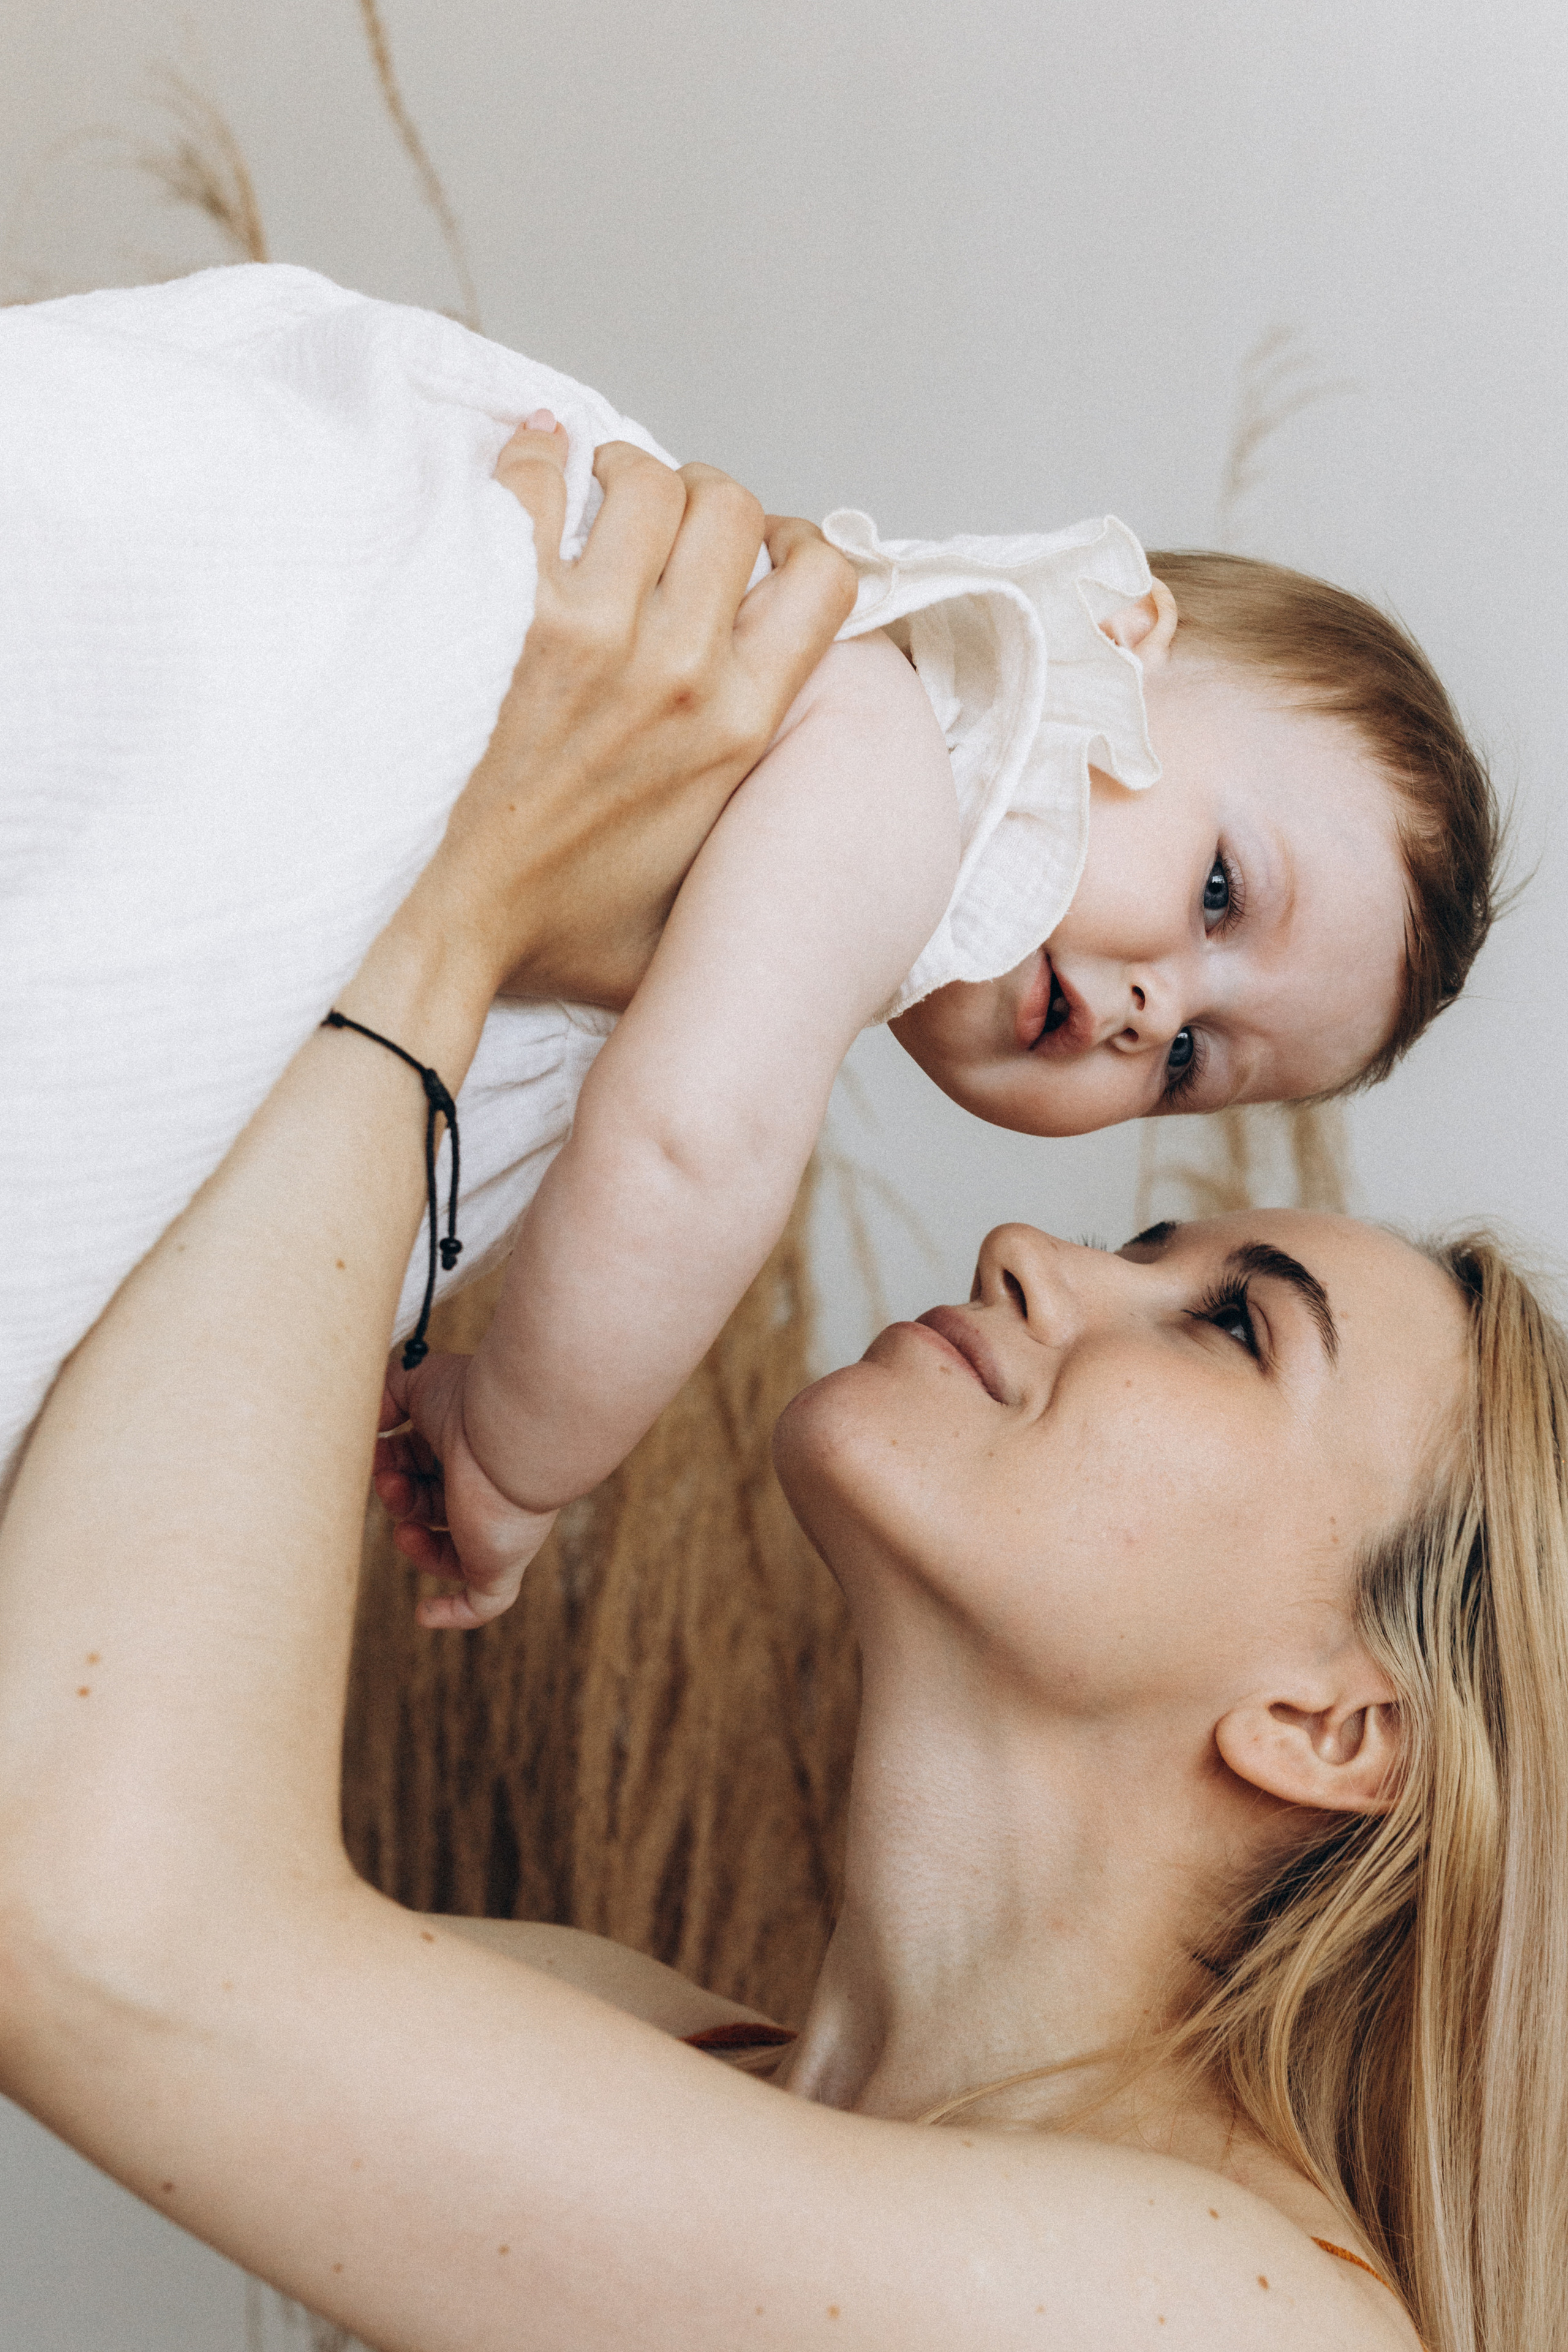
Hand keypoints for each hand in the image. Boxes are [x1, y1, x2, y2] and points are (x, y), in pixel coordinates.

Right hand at [373, 1351, 556, 1629]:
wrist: (516, 1433)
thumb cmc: (473, 1401)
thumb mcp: (415, 1382)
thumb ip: (387, 1393)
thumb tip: (369, 1424)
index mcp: (468, 1448)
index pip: (423, 1467)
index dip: (391, 1464)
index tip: (375, 1449)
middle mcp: (485, 1489)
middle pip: (430, 1507)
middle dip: (399, 1497)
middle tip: (390, 1480)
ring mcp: (495, 1529)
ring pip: (447, 1552)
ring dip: (413, 1543)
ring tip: (406, 1522)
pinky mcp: (501, 1563)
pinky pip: (484, 1602)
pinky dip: (453, 1613)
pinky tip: (425, 1615)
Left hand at [406, 415, 857, 1007]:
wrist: (443, 927)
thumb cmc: (548, 922)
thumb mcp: (691, 902)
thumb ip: (743, 844)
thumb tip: (777, 842)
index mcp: (734, 730)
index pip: (821, 580)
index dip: (795, 544)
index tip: (757, 552)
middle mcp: (677, 672)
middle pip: (729, 508)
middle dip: (702, 499)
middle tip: (660, 521)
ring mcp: (591, 635)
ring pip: (648, 482)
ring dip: (624, 474)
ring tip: (591, 493)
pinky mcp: (504, 612)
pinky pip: (537, 484)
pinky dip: (536, 463)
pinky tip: (529, 475)